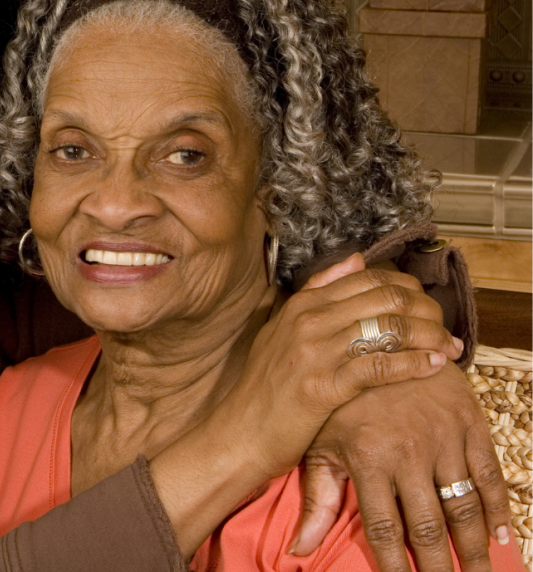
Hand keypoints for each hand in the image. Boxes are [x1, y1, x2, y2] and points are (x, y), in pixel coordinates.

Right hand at [227, 254, 462, 479]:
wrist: (241, 432)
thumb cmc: (266, 387)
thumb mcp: (282, 330)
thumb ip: (317, 293)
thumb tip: (356, 259)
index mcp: (301, 304)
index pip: (369, 278)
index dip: (408, 289)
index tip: (429, 307)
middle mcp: (309, 321)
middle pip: (385, 298)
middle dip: (427, 311)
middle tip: (447, 330)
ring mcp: (315, 353)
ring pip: (388, 328)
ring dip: (429, 337)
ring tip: (449, 349)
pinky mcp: (323, 387)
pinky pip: (380, 366)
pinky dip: (414, 364)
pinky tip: (433, 367)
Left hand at [294, 363, 510, 571]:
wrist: (376, 335)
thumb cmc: (340, 400)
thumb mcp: (320, 444)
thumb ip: (316, 500)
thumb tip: (297, 550)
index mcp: (368, 457)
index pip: (385, 528)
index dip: (397, 567)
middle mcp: (408, 450)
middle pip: (429, 525)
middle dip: (442, 567)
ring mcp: (442, 436)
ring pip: (464, 505)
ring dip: (477, 547)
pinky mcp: (467, 421)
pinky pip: (489, 472)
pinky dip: (500, 507)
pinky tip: (504, 536)